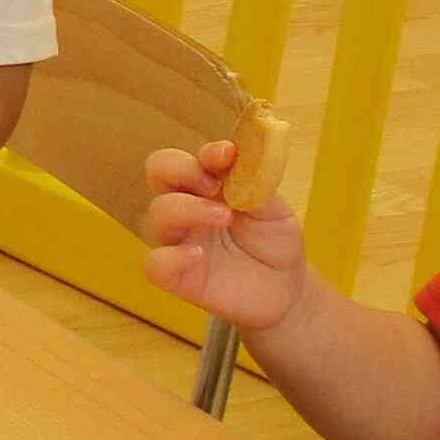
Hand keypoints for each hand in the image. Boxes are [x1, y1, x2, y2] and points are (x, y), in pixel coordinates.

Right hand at [141, 140, 310, 333]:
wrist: (284, 287)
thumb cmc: (274, 241)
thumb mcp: (275, 209)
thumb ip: (257, 184)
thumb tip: (243, 157)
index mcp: (207, 184)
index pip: (189, 156)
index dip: (204, 152)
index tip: (227, 155)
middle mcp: (186, 206)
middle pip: (159, 171)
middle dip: (181, 169)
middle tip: (214, 186)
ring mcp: (179, 240)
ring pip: (158, 213)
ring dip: (188, 208)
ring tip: (224, 218)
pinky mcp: (178, 276)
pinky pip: (155, 265)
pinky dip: (171, 257)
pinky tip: (197, 255)